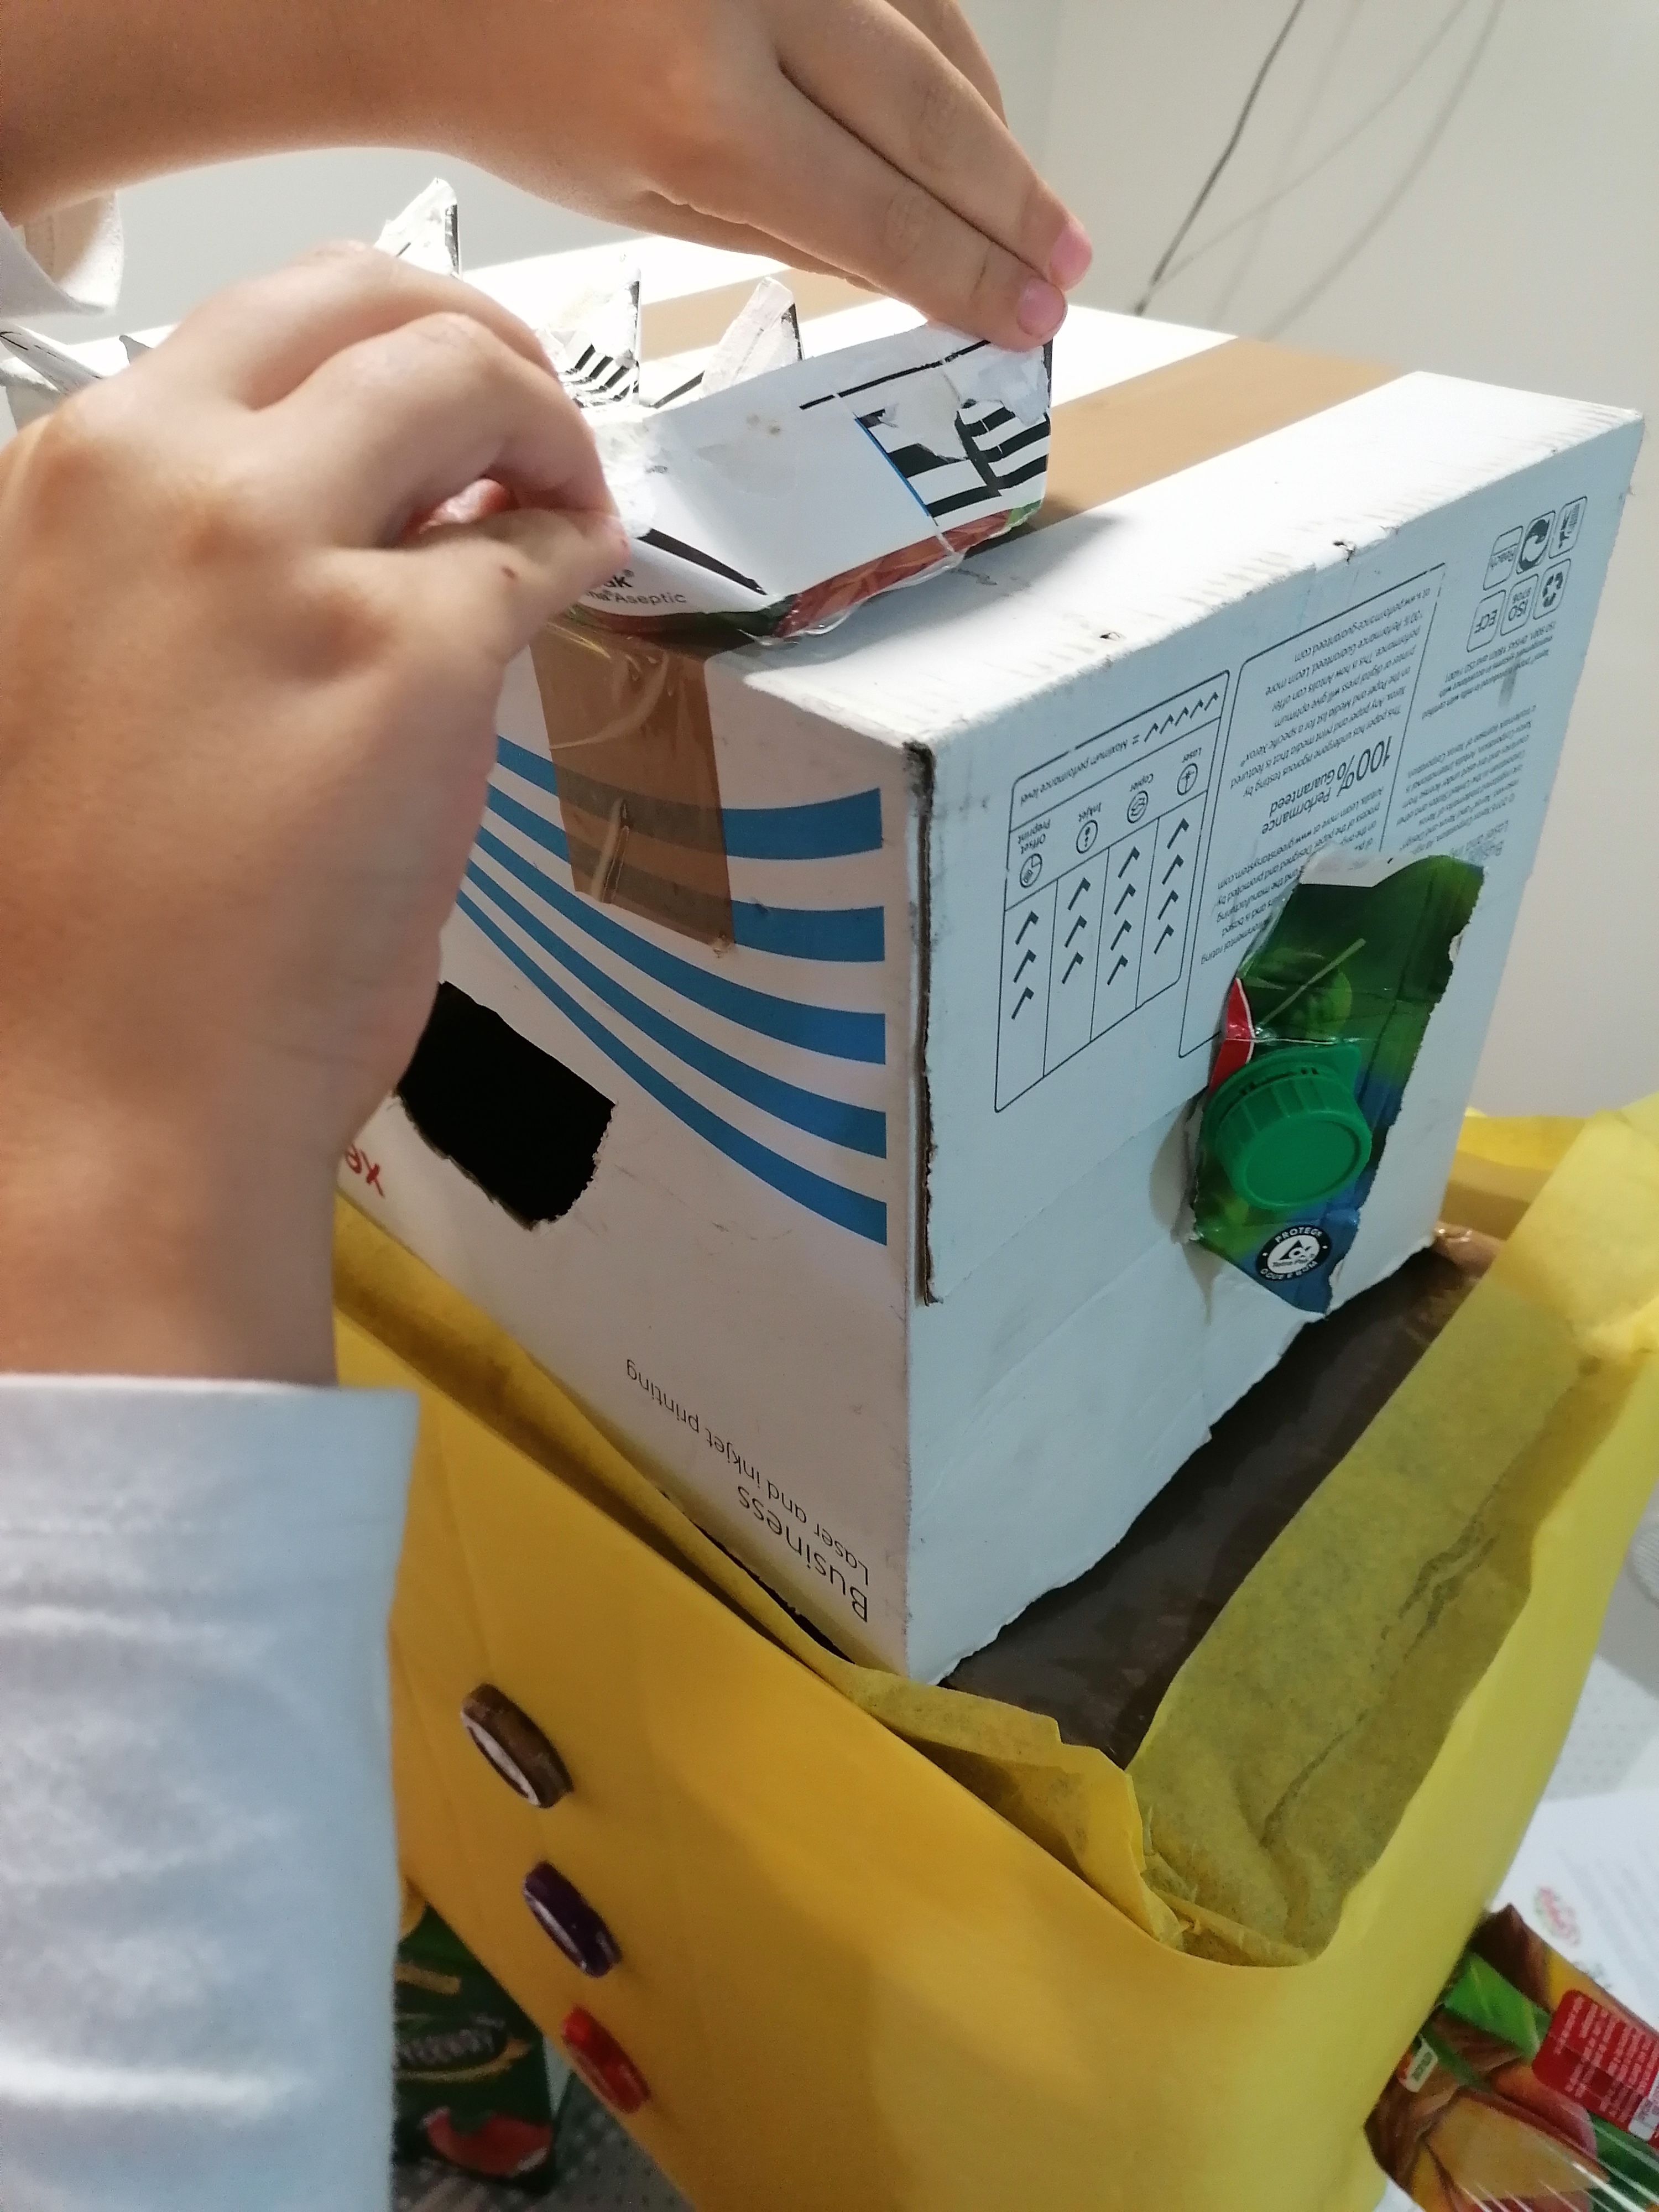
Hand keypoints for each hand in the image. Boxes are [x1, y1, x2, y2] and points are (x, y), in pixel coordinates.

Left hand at [0, 0, 1089, 350]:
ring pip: (936, 26)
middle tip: (1064, 265)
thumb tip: (910, 264)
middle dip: (1010, 205)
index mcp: (706, 108)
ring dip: (989, 125)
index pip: (883, 214)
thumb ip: (788, 226)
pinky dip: (940, 39)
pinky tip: (964, 103)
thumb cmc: (515, 85)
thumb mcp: (646, 198)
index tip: (1028, 316)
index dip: (971, 276)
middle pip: (934, 114)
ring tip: (1025, 204)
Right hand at [0, 245, 624, 1381]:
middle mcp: (147, 474)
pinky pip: (531, 550)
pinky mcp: (406, 652)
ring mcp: (276, 551)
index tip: (412, 412)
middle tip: (523, 403)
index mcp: (51, 482)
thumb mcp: (64, 680)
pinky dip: (580, 543)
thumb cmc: (68, 936)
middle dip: (463, 328)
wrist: (89, 1092)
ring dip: (540, 417)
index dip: (350, 360)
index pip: (236, 338)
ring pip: (456, 378)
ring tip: (573, 489)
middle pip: (351, 300)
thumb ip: (172, 579)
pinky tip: (591, 569)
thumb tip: (328, 529)